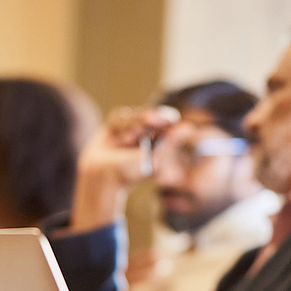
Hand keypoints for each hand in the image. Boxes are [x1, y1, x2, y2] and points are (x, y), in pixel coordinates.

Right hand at [69, 106, 179, 231]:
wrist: (102, 177)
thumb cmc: (130, 173)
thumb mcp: (154, 160)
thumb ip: (170, 143)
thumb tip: (188, 127)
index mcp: (160, 141)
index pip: (167, 120)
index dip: (165, 116)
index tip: (168, 118)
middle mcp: (147, 133)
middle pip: (150, 113)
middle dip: (145, 120)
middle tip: (147, 122)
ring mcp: (130, 129)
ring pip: (133, 114)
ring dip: (130, 126)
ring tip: (127, 140)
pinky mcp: (115, 126)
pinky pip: (118, 116)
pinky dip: (118, 127)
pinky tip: (118, 139)